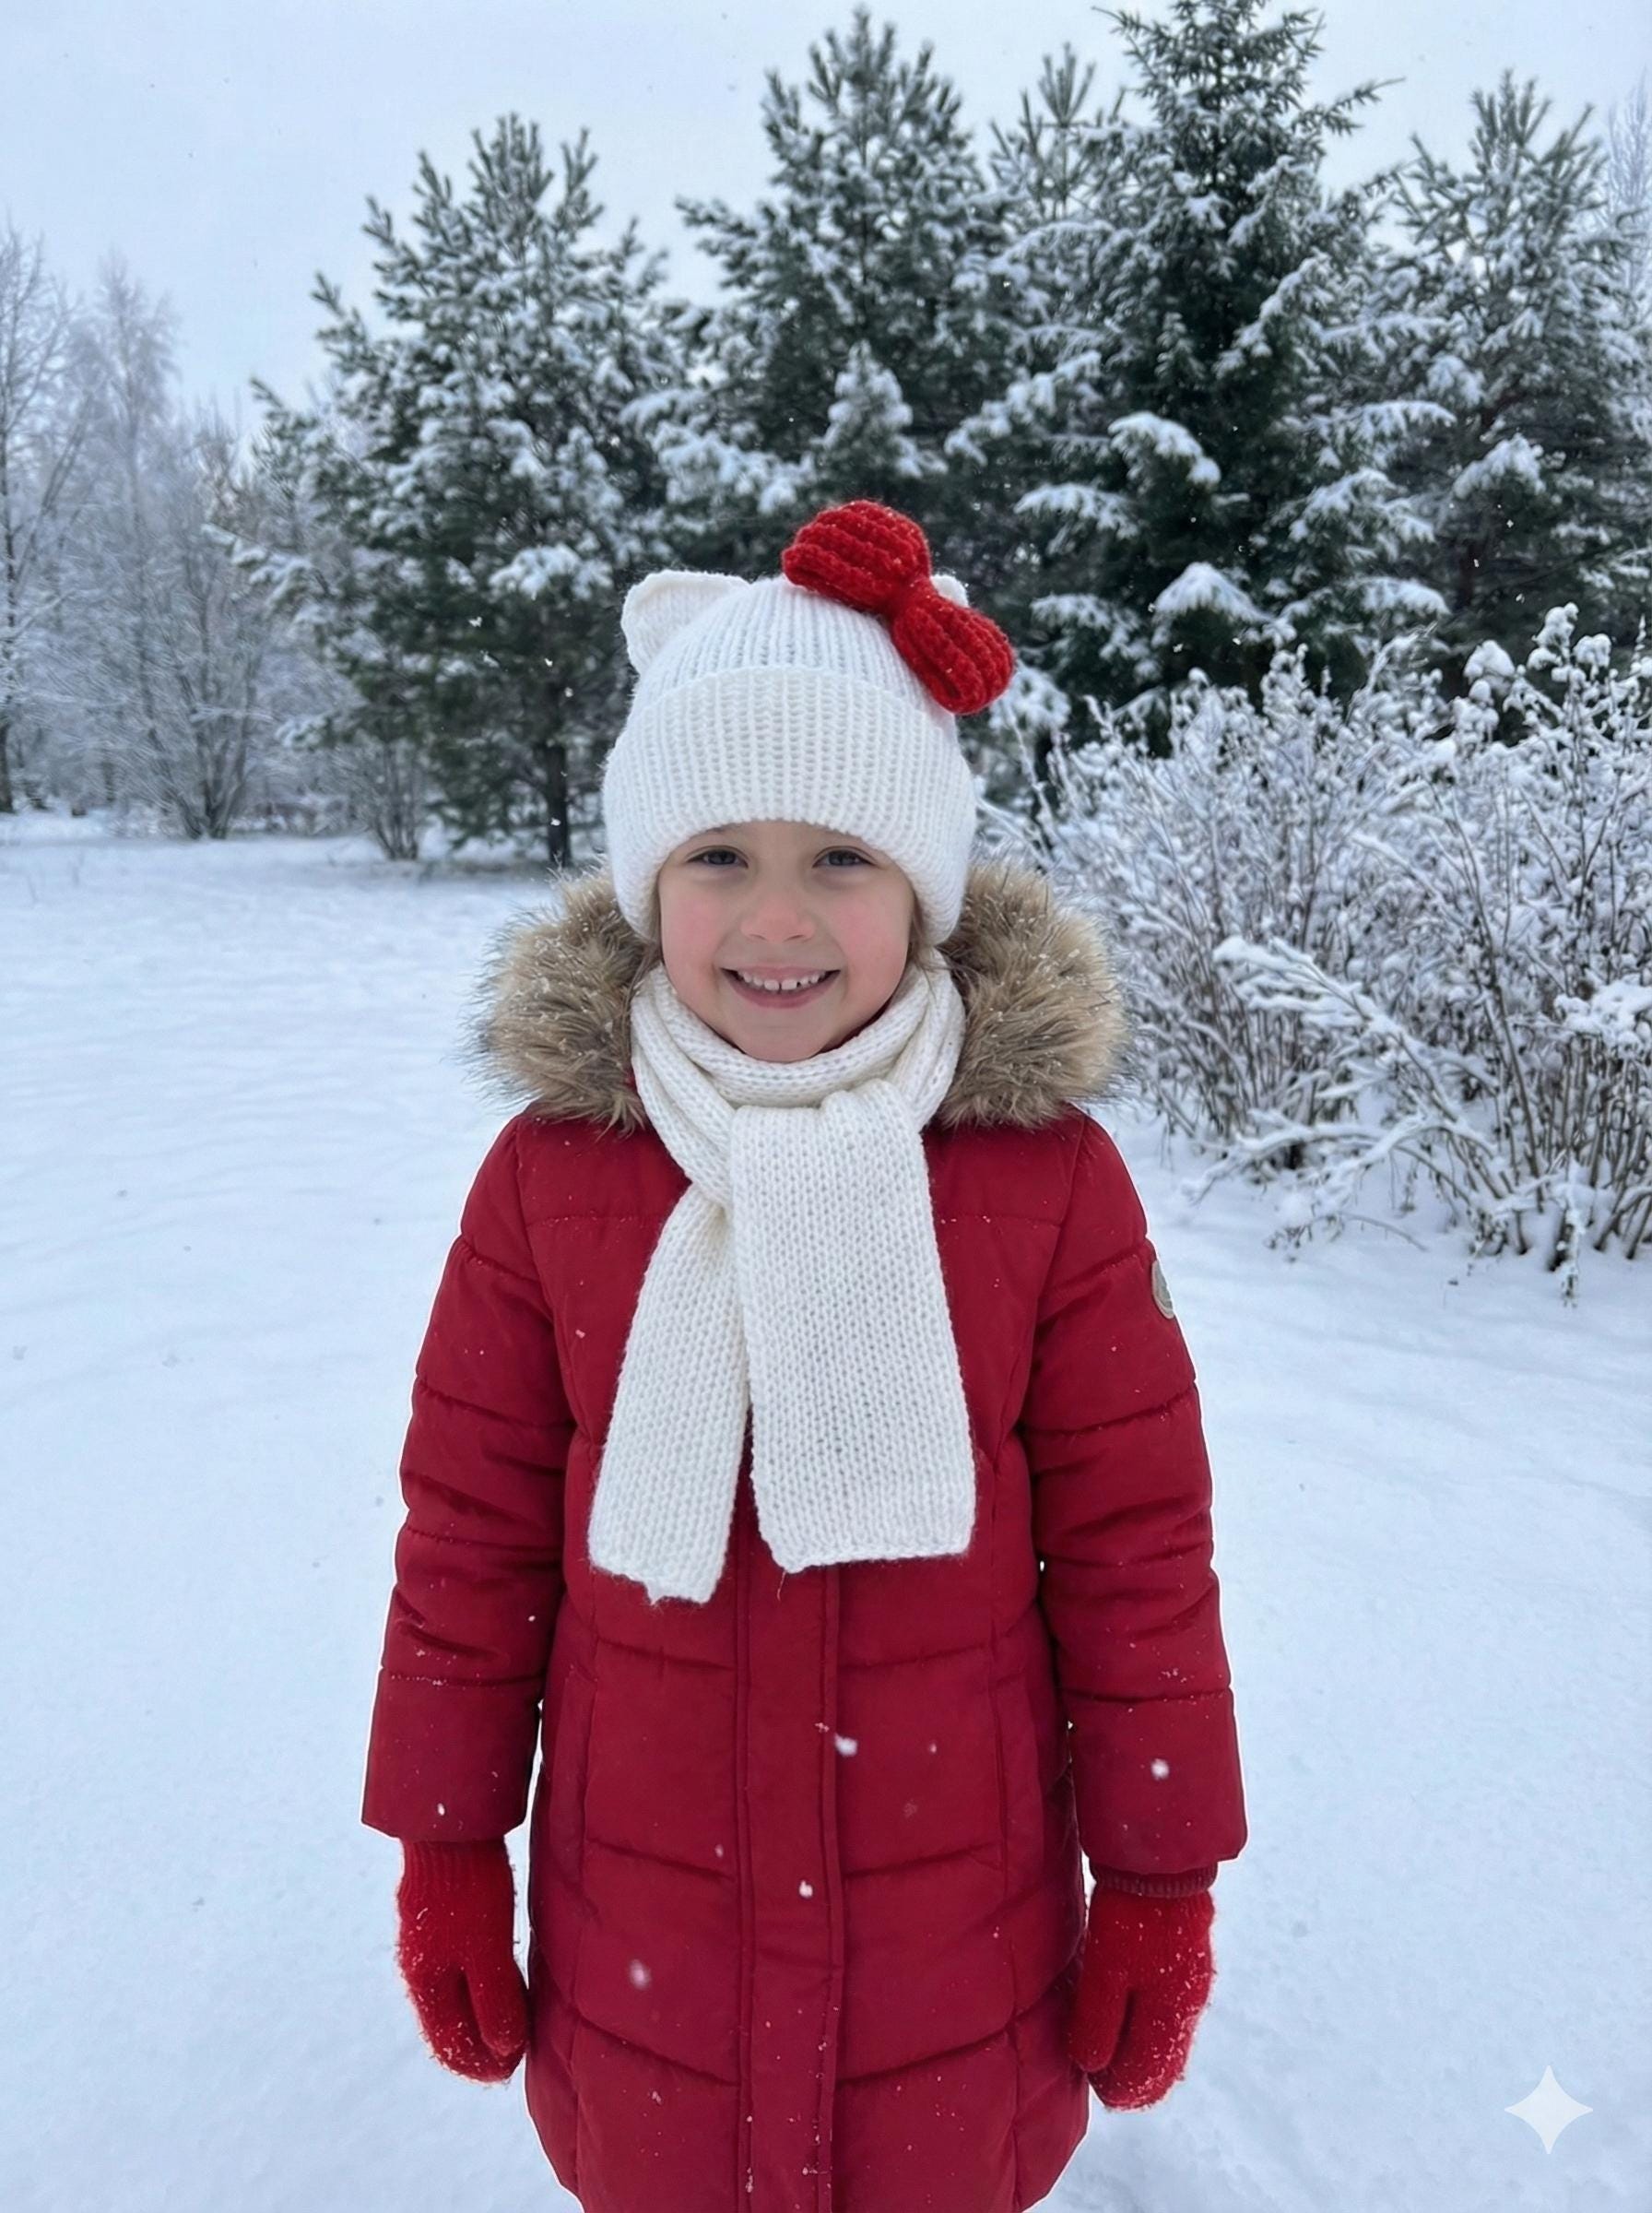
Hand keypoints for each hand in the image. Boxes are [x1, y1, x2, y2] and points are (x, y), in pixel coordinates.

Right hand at [394, 1838, 528, 2081]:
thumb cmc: (469, 1889)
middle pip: (447, 2026)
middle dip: (479, 2048)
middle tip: (512, 2059)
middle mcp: (419, 1969)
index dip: (480, 2065)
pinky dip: (475, 1990)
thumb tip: (504, 2049)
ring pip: (451, 1998)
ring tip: (508, 2028)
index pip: (449, 2045)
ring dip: (478, 2018)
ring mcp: (425, 1944)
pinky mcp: (436, 1919)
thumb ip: (494, 2001)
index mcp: (426, 1984)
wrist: (450, 1827)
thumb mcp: (487, 1951)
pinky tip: (495, 1982)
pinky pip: (455, 1971)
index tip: (510, 2073)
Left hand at [1067, 1884, 1215, 2109]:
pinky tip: (1137, 2023)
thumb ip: (1098, 2021)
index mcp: (1170, 2014)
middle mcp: (1188, 2005)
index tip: (1097, 2092)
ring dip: (1145, 2054)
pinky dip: (1154, 2029)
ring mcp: (1193, 1983)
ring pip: (1170, 2037)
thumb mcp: (1106, 1970)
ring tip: (1117, 2061)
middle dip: (1136, 2077)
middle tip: (1107, 2087)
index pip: (1149, 2072)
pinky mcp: (1189, 1961)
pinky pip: (1173, 2013)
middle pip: (1165, 2060)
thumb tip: (1090, 2066)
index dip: (1121, 2088)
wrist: (1161, 1863)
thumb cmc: (1130, 1917)